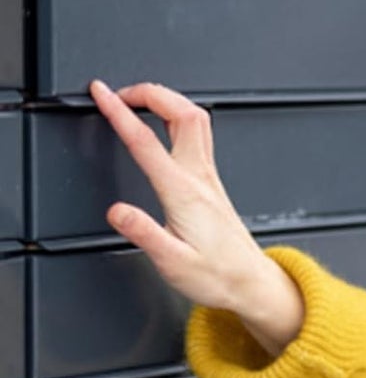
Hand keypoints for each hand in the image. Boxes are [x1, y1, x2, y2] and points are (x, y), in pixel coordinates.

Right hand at [88, 78, 271, 312]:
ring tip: (138, 99)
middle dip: (149, 92)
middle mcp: (200, 179)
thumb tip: (117, 211)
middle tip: (119, 93)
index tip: (101, 92)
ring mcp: (209, 179)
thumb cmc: (217, 276)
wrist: (251, 284)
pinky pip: (199, 136)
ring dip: (166, 101)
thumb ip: (144, 234)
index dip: (120, 111)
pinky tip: (164, 123)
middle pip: (183, 113)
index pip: (146, 141)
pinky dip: (177, 117)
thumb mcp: (173, 262)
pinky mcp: (212, 184)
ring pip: (196, 120)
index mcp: (184, 193)